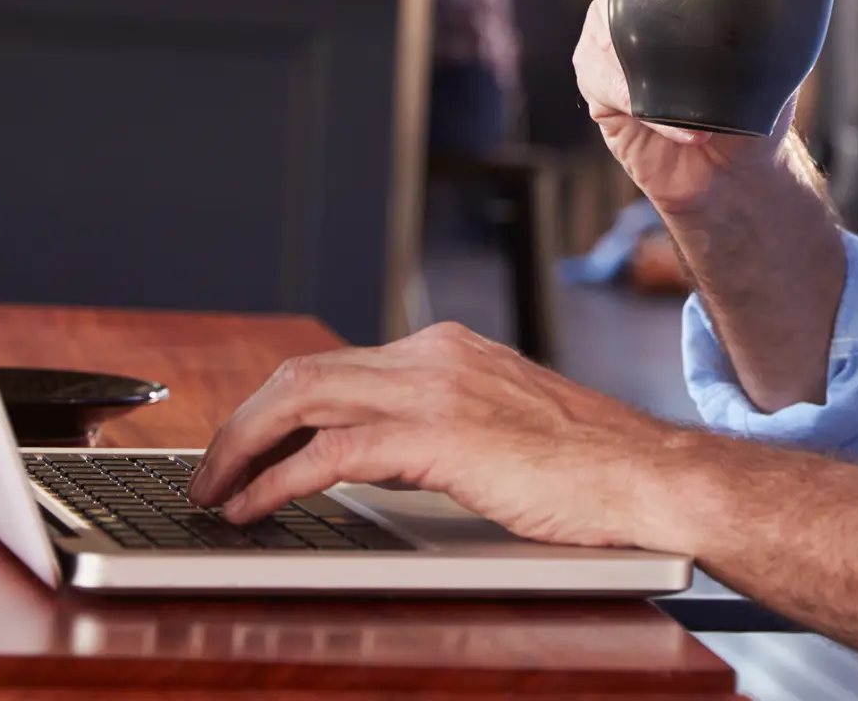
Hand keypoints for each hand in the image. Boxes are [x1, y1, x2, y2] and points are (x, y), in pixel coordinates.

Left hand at [185, 323, 689, 548]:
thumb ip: (440, 432)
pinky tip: (256, 507)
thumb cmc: (591, 470)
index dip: (276, 408)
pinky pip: (331, 452)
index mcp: (449, 351)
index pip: (336, 365)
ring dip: (243, 446)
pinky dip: (280, 480)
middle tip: (208, 472)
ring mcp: (437, 389)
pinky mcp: (441, 436)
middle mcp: (435, 356)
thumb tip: (374, 465)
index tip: (244, 447)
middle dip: (242, 422)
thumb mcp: (502, 433)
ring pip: (303, 397)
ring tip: (214, 491)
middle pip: (303, 371)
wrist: (650, 476)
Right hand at [572, 0, 789, 213]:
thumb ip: (776, 39)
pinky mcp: (600, 94)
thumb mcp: (776, 74)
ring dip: (627, 62)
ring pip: (598, 34)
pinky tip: (651, 114)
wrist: (732, 180)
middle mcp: (642, 19)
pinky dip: (624, 95)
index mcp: (685, 2)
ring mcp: (614, 55)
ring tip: (663, 95)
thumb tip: (788, 11)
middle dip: (624, 1)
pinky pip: (597, 82)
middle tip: (650, 30)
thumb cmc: (753, 122)